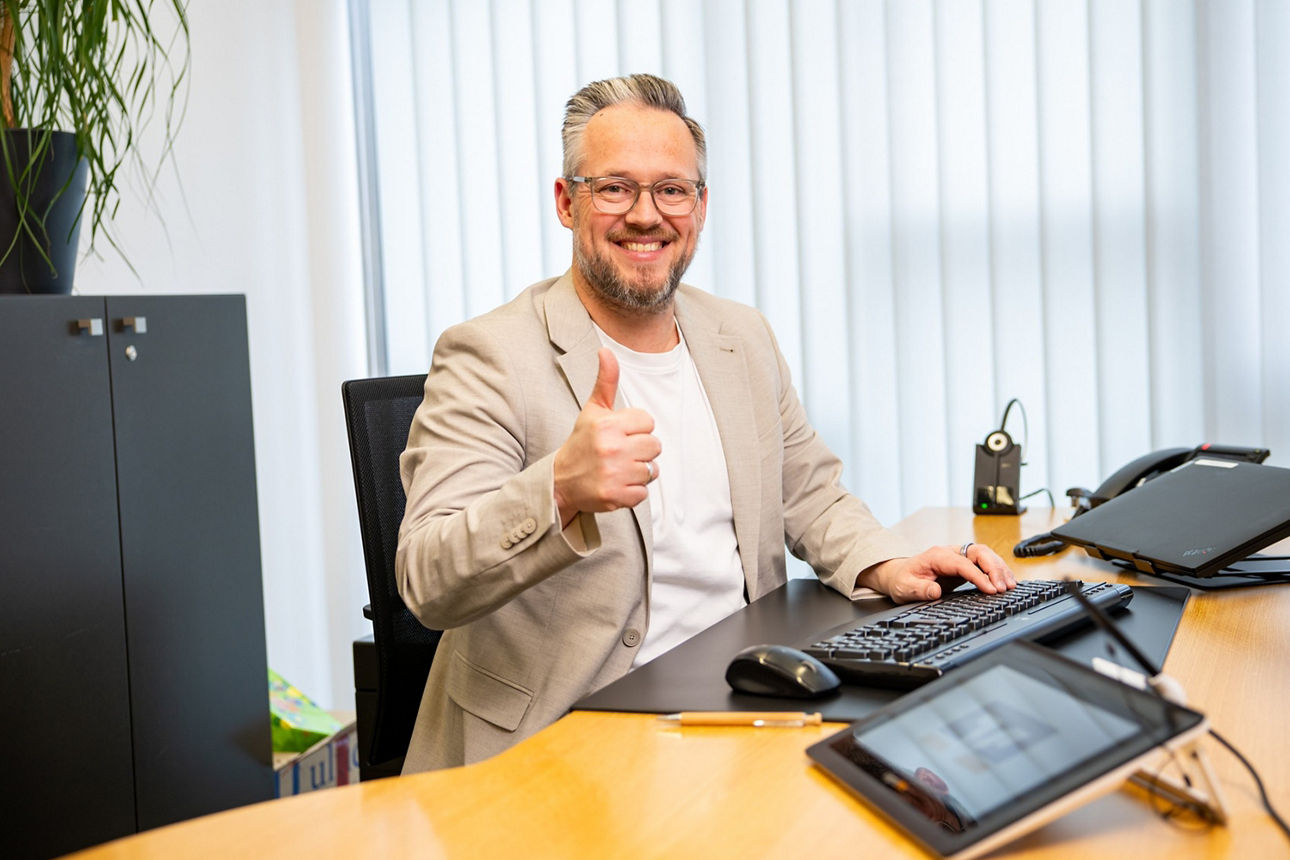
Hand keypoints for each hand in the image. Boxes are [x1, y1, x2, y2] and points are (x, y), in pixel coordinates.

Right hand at [553, 348, 660, 525]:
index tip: (620, 434)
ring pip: (652, 470)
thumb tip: (606, 350)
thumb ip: (606, 381)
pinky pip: (643, 493)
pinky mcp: (615, 496)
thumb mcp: (592, 410)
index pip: (648, 421)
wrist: (560, 482)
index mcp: (608, 424)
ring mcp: (614, 474)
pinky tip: (617, 484)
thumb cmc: (581, 443)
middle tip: (620, 453)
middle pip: (655, 446)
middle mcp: (611, 448)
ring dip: (639, 472)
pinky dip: (633, 492)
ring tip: (619, 469)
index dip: (637, 428)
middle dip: (641, 450)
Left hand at [857, 543, 1015, 603]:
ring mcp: (958, 557)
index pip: (963, 563)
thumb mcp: (904, 588)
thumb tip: (935, 591)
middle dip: (994, 568)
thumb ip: (919, 589)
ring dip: (999, 569)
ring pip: (985, 555)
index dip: (979, 575)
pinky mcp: (964, 565)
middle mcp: (950, 553)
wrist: (898, 575)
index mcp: (936, 556)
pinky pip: (984, 563)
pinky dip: (997, 571)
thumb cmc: (902, 580)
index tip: (990, 589)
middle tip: (1004, 588)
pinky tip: (1005, 582)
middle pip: (979, 552)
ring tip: (1010, 586)